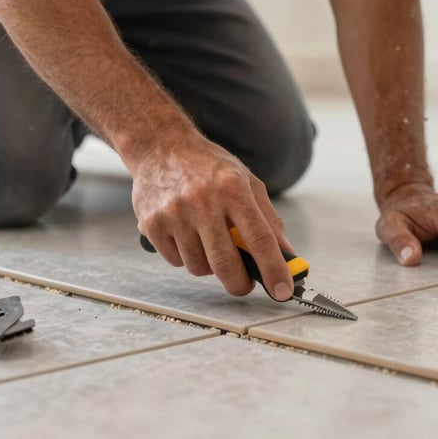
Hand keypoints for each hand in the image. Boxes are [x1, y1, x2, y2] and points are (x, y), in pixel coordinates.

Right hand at [132, 132, 293, 299]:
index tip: (283, 291)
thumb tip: (286, 254)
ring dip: (209, 266)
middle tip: (244, 283)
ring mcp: (174, 213)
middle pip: (226, 263)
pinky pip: (175, 261)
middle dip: (240, 283)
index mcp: (232, 188)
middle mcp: (202, 200)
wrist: (160, 147)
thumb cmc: (207, 167)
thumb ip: (268, 218)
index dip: (274, 269)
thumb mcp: (246, 181)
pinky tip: (186, 235)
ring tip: (209, 243)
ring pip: (198, 267)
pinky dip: (185, 257)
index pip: (259, 238)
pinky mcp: (152, 224)